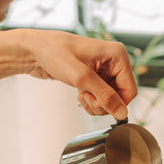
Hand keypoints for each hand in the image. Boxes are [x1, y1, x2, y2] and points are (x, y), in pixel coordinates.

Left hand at [22, 29, 136, 120]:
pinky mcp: (92, 75)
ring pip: (109, 97)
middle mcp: (112, 60)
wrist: (34, 50)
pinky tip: (79, 94)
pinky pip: (99, 95)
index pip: (130, 90)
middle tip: (86, 98)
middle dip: (103, 103)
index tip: (98, 104)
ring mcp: (102, 68)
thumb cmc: (54, 53)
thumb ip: (105, 96)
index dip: (115, 102)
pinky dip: (90, 100)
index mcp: (117, 55)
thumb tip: (121, 112)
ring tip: (81, 95)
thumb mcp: (82, 77)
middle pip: (120, 95)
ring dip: (95, 102)